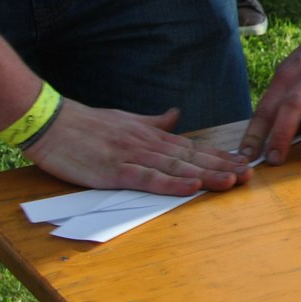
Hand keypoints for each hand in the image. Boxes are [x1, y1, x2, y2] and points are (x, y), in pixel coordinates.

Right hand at [25, 100, 250, 194]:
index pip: (192, 148)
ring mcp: (132, 156)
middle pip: (192, 157)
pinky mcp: (114, 170)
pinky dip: (171, 182)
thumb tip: (175, 115)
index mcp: (151, 135)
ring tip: (232, 182)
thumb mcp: (126, 119)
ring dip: (206, 175)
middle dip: (222, 166)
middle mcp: (148, 144)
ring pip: (177, 167)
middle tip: (250, 174)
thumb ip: (153, 121)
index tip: (243, 162)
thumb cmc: (86, 123)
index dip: (219, 156)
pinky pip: (148, 178)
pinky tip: (191, 186)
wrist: (50, 122)